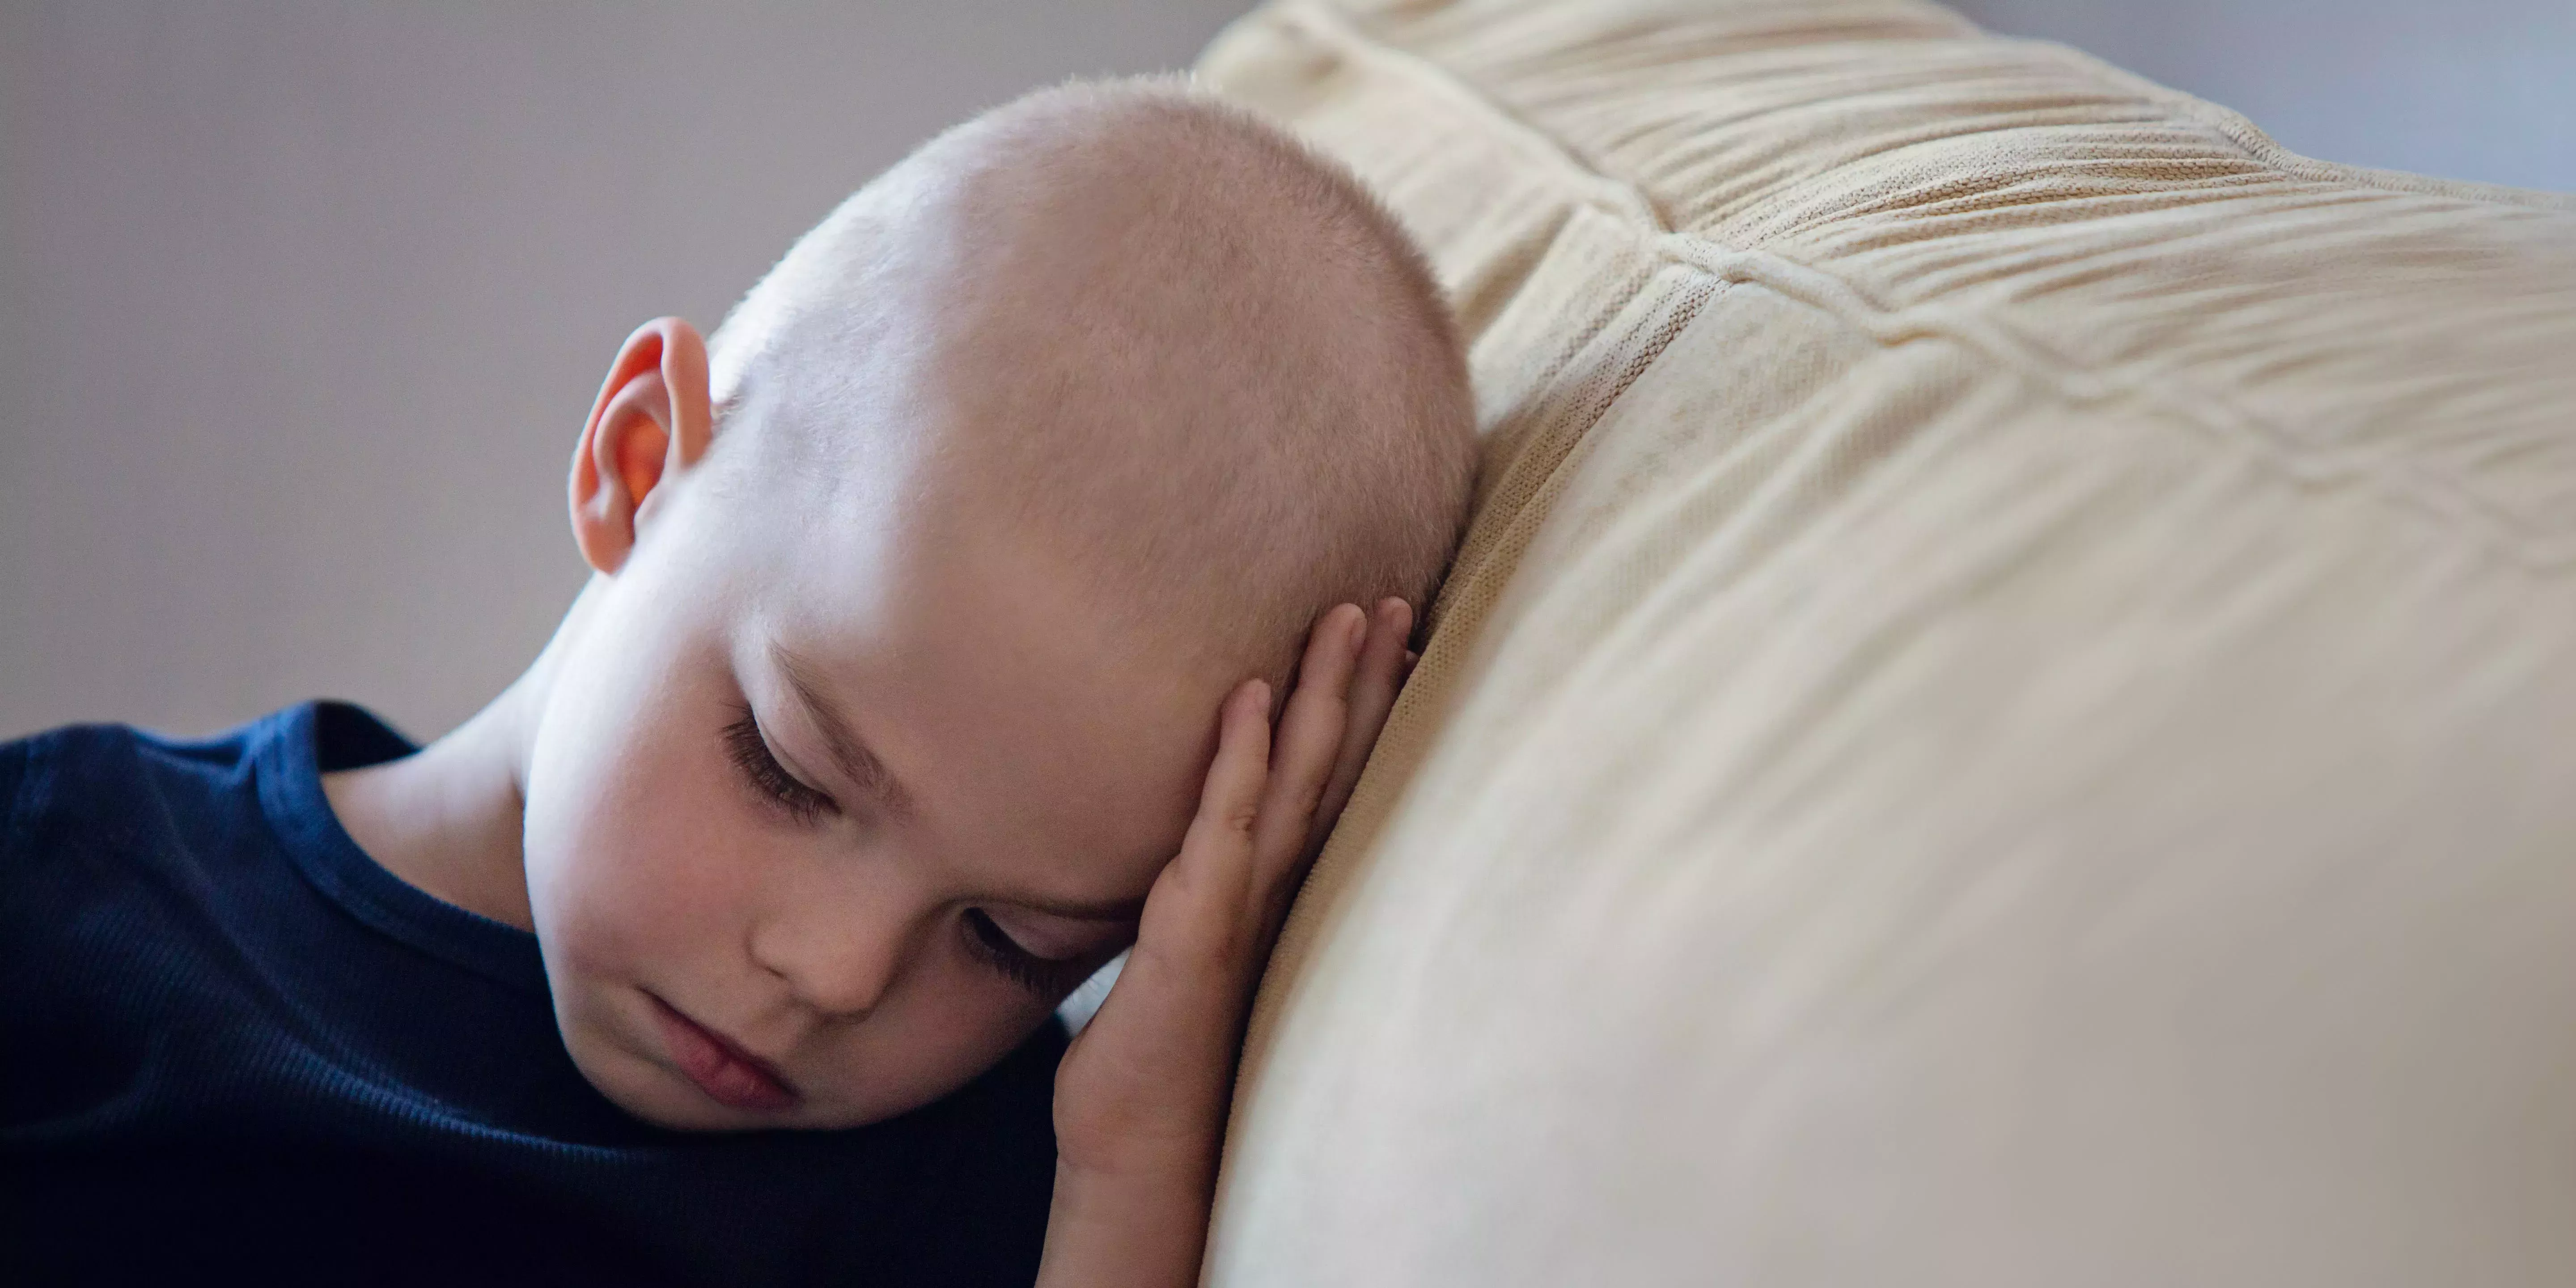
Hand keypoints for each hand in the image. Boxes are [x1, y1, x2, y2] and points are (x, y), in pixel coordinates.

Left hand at [1037, 598, 1415, 1287]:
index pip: (1336, 777)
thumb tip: (1219, 835)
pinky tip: (1249, 697)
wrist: (1143, 1143)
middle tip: (1396, 597)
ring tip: (1346, 615)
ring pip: (1296, 780)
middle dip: (1368, 680)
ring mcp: (1246, 905)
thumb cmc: (1164, 1042)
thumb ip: (1216, 885)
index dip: (1366, 706)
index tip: (1392, 633)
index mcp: (1285, 885)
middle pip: (1336, 763)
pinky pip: (1223, 827)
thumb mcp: (1197, 945)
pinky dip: (1238, 761)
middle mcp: (1282, 887)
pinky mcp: (1197, 929)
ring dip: (1321, 695)